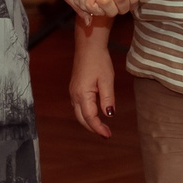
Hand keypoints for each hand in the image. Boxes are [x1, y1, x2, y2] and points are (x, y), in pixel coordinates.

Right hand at [68, 19, 117, 137]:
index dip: (99, 128)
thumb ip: (108, 99)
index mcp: (82, 95)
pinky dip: (86, 114)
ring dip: (89, 122)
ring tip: (102, 127)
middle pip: (82, 119)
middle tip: (106, 134)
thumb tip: (109, 115)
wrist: (88, 47)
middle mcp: (75, 96)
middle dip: (93, 128)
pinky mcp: (75, 89)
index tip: (108, 135)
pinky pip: (78, 107)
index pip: (90, 118)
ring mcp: (73, 92)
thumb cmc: (98, 61)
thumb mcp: (107, 80)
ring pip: (79, 114)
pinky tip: (95, 114)